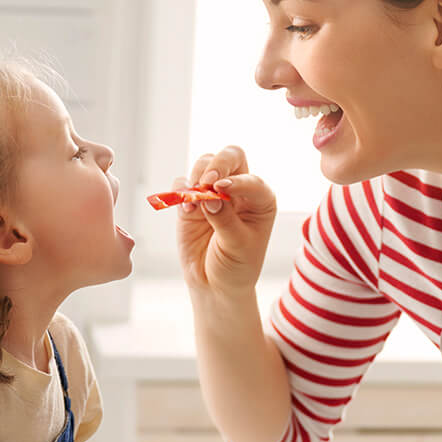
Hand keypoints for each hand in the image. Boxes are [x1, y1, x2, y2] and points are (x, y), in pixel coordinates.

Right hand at [174, 147, 276, 294]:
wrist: (215, 285)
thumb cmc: (236, 266)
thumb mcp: (237, 246)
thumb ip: (225, 219)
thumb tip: (210, 196)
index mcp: (261, 200)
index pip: (252, 179)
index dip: (237, 181)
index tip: (222, 189)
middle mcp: (239, 190)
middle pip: (231, 157)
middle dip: (218, 164)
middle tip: (207, 182)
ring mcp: (214, 193)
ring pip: (205, 164)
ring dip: (198, 176)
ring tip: (194, 198)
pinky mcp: (192, 201)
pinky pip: (183, 183)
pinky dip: (181, 190)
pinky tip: (186, 209)